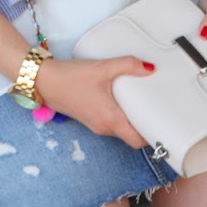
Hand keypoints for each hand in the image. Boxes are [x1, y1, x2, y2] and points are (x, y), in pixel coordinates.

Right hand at [35, 55, 154, 148]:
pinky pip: (109, 122)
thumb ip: (127, 65)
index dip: (152, 136)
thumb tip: (149, 68)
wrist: (43, 81)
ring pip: (119, 129)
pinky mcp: (88, 117)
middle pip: (130, 135)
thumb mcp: (102, 68)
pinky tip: (117, 97)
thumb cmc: (69, 78)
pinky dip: (117, 114)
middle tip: (153, 108)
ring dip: (129, 119)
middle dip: (143, 125)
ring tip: (137, 100)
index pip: (137, 141)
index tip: (162, 126)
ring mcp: (94, 124)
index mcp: (110, 120)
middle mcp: (103, 127)